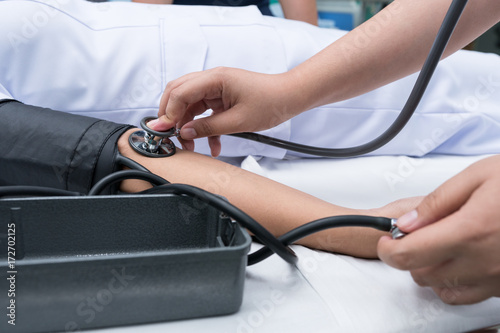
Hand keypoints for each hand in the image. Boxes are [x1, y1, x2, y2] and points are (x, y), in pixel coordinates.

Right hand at [150, 67, 302, 156]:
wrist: (290, 97)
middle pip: (178, 94)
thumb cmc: (271, 102)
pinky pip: (204, 113)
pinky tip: (212, 146)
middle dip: (171, 116)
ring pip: (189, 105)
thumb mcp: (238, 121)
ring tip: (190, 146)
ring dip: (187, 125)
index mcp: (215, 79)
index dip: (168, 112)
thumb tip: (185, 133)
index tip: (164, 131)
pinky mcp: (221, 98)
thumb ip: (208, 128)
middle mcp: (212, 80)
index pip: (180, 92)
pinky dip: (203, 129)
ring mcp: (216, 89)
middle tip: (169, 136)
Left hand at [378, 155, 499, 304]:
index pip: (408, 255)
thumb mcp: (477, 177)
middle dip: (410, 256)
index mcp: (469, 230)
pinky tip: (463, 259)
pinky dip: (457, 281)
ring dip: (432, 270)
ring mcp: (498, 278)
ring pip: (443, 289)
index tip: (386, 240)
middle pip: (421, 275)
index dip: (388, 249)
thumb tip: (406, 225)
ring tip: (442, 245)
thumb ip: (436, 203)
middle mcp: (484, 261)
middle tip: (418, 235)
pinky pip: (470, 294)